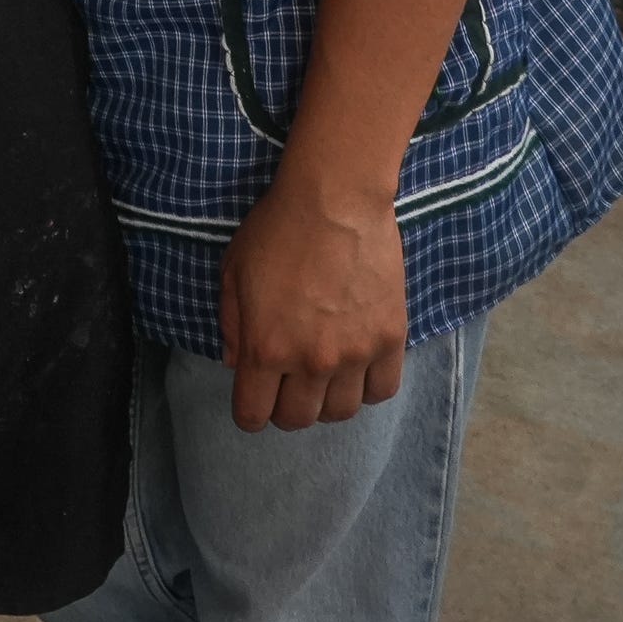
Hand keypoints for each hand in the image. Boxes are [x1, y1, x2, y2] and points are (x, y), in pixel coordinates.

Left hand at [218, 170, 408, 430]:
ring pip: (341, 412)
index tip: (254, 399)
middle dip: (285, 408)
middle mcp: (311, 361)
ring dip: (326, 401)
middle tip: (286, 385)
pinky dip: (366, 387)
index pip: (254, 416)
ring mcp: (354, 354)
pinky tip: (356, 368)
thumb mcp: (233, 274)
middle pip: (298, 419)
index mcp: (265, 349)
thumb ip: (232, 326)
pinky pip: (381, 390)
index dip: (249, 413)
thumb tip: (236, 364)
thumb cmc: (276, 230)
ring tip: (322, 377)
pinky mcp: (390, 339)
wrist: (335, 201)